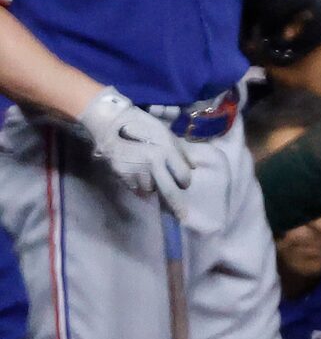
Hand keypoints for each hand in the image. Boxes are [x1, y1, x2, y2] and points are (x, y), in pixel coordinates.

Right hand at [76, 88, 195, 216]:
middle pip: (169, 192)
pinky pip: (135, 187)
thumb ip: (180, 151)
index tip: (182, 182)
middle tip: (183, 217)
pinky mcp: (123, 174)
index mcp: (166, 150)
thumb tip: (192, 167)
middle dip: (177, 207)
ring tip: (145, 171)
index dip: (184, 181)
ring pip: (150, 189)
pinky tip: (134, 171)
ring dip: (151, 185)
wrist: (109, 121)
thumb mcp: (164, 132)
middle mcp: (153, 163)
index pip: (183, 177)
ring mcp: (137, 170)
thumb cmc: (141, 124)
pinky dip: (137, 183)